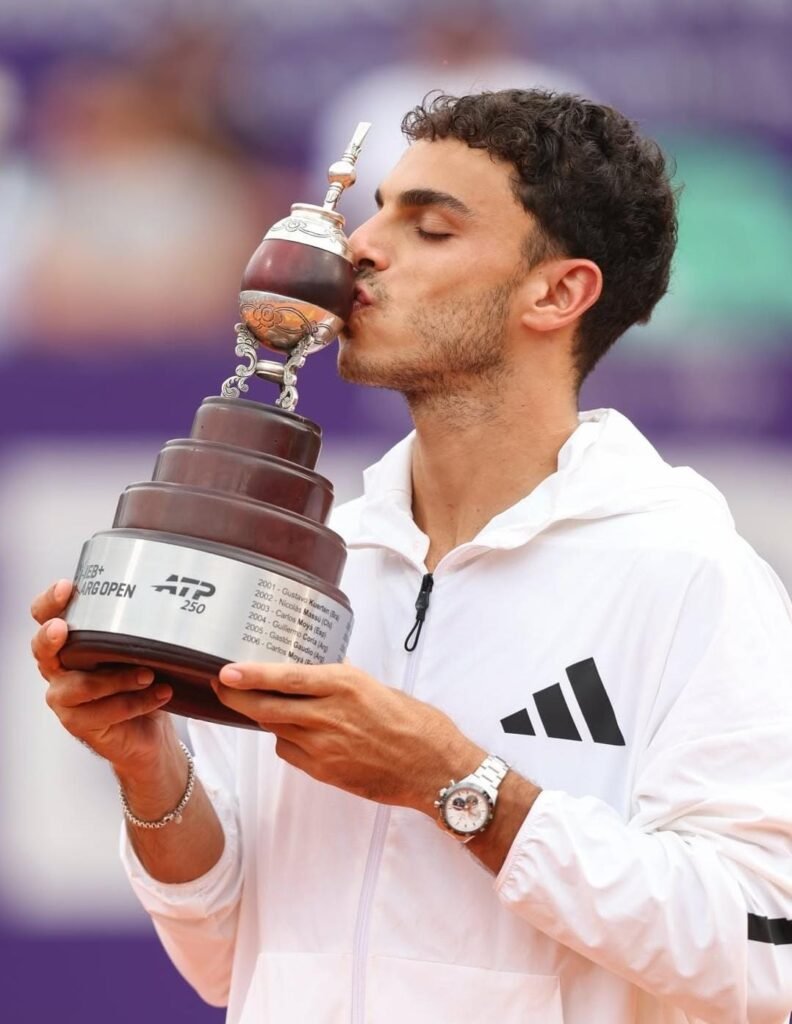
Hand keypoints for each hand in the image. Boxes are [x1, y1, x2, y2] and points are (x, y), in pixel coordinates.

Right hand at [31, 579, 176, 773]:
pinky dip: (137, 702)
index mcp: (69, 642)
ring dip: (119, 679)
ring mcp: (64, 698)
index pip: (45, 616)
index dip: (49, 602)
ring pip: (82, 685)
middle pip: (42, 648)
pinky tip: (161, 694)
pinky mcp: (78, 724)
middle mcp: (59, 668)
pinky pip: (105, 712)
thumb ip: (139, 628)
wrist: (148, 730)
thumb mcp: (139, 648)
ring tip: (149, 674)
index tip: (67, 587)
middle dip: (52, 636)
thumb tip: (167, 599)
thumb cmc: (140, 680)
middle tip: (64, 628)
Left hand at [213, 661, 483, 813]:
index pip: (284, 678)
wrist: (434, 767)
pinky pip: (290, 752)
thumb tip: (316, 671)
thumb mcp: (377, 687)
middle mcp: (328, 715)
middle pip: (265, 708)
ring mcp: (324, 747)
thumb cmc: (414, 722)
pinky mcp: (325, 771)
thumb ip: (342, 681)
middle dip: (235, 698)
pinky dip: (286, 740)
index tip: (225, 670)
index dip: (250, 675)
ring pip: (275, 729)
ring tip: (255, 704)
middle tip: (221, 687)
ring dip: (262, 717)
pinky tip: (295, 732)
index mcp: (344, 685)